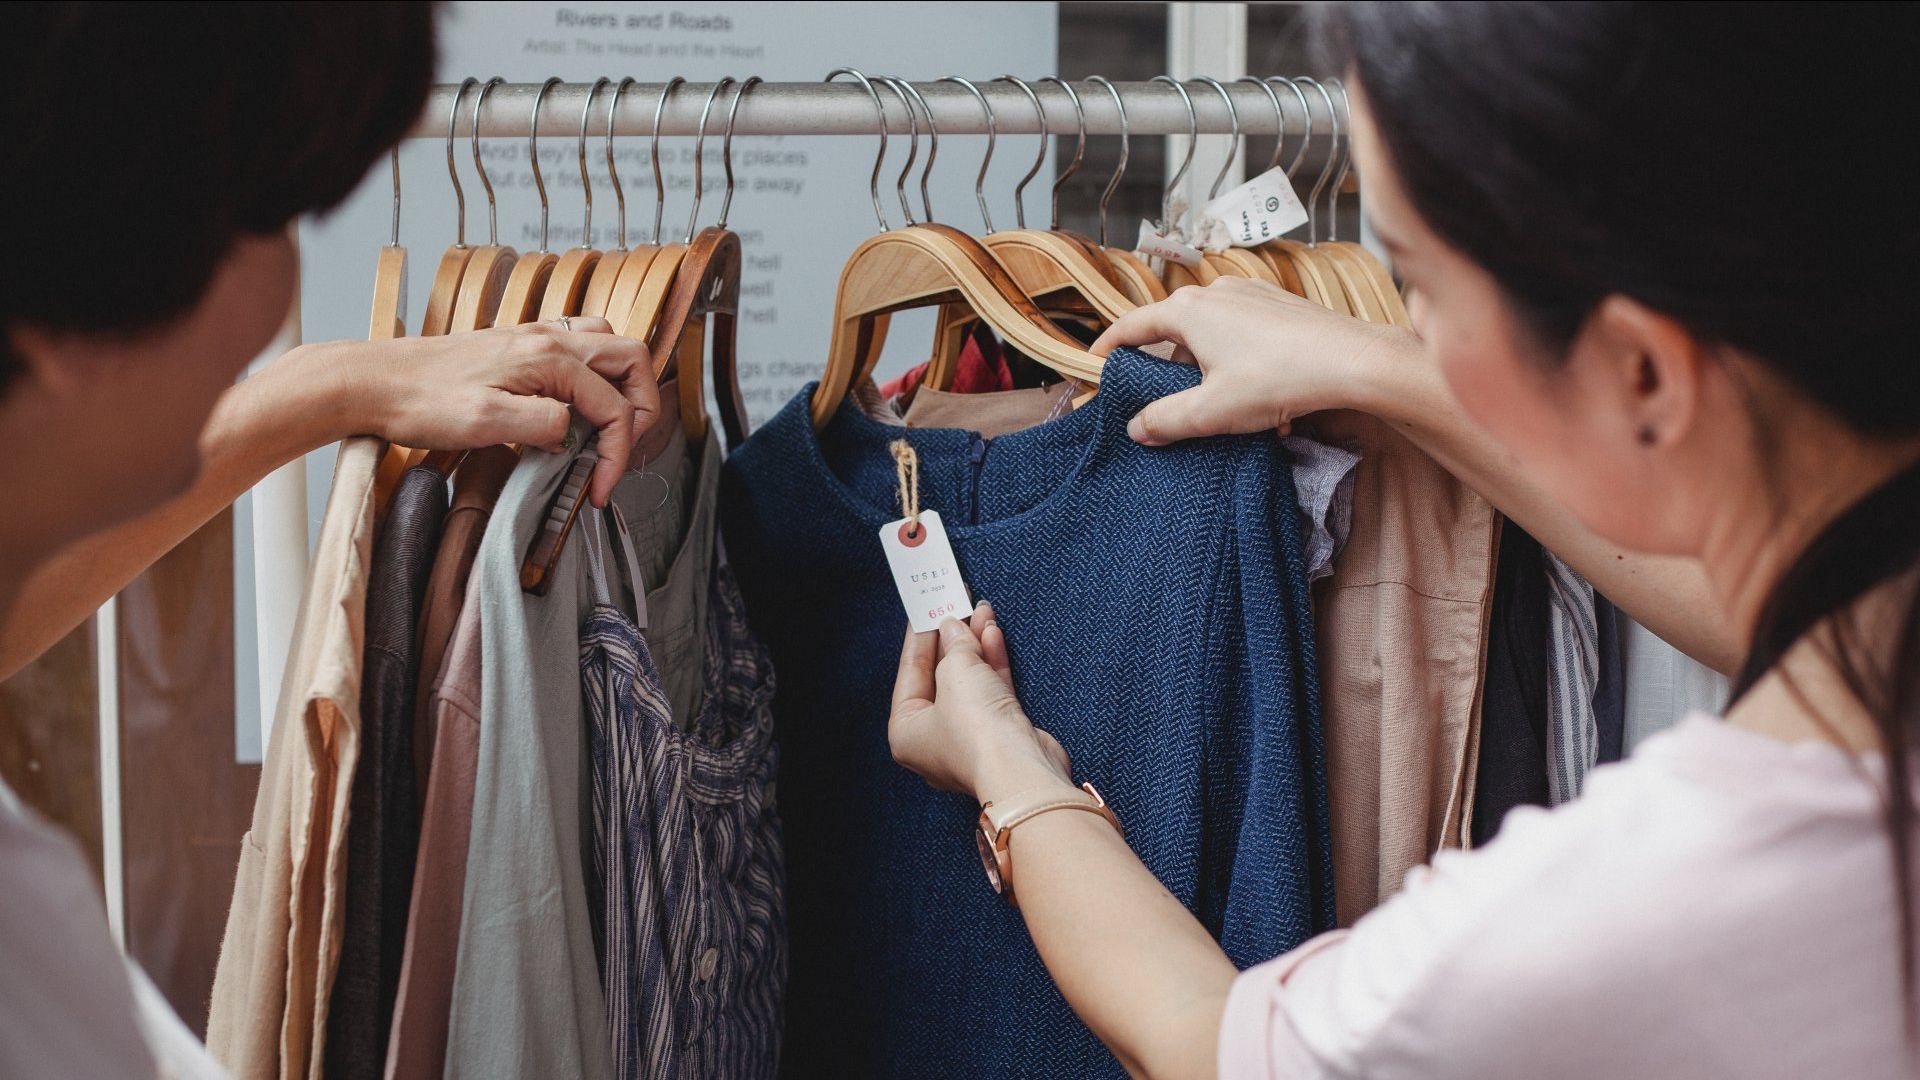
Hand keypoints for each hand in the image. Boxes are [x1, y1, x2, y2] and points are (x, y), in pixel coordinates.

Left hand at [306, 317, 658, 505]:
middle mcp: (549, 339)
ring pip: (609, 347)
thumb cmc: (420, 401)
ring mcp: (535, 338)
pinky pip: (579, 349)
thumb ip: (544, 424)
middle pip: (631, 359)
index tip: (600, 489)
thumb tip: (576, 433)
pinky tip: (574, 406)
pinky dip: (594, 376)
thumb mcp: (485, 422)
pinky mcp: (520, 348)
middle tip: (622, 451)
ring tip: (607, 428)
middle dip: (641, 408)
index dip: (618, 454)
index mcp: (549, 357)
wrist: (374, 381)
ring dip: (622, 386)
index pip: (614, 406)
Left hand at [889, 601, 1075, 802]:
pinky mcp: (1000, 734)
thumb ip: (954, 646)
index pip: (909, 674)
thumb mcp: (955, 673)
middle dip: (951, 640)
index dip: (919, 638)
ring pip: (969, 682)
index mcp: (907, 732)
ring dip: (975, 646)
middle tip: (956, 606)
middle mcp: (934, 738)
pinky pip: (991, 691)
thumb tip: (954, 628)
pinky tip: (993, 634)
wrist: (1022, 770)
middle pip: (940, 677)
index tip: (926, 610)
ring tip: (981, 611)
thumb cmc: (976, 732)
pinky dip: (992, 663)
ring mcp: (969, 738)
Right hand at [1088, 276, 1418, 444]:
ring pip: (1213, 336)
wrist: (1352, 361)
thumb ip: (1166, 420)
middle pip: (1175, 333)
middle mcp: (1217, 292)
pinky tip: (1264, 399)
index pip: (1133, 326)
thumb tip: (1137, 428)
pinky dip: (1242, 365)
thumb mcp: (1211, 411)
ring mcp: (1251, 295)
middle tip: (1169, 402)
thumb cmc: (1279, 378)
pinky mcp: (1280, 306)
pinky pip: (1244, 335)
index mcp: (1189, 311)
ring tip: (1229, 411)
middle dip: (1171, 370)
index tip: (1096, 362)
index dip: (1110, 346)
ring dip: (1212, 373)